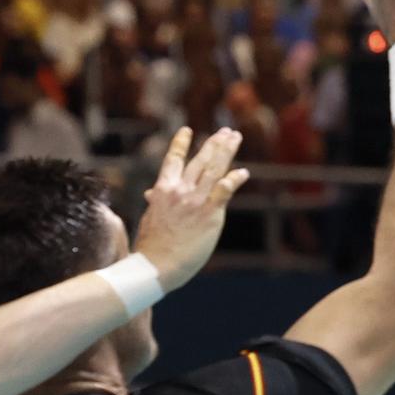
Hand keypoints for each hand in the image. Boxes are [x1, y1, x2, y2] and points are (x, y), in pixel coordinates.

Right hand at [133, 126, 248, 290]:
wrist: (156, 264)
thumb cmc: (152, 246)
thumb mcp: (151, 217)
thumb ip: (156, 201)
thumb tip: (151, 193)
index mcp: (163, 190)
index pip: (172, 160)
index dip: (180, 143)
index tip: (187, 129)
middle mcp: (180, 190)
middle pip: (200, 160)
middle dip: (214, 143)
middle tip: (226, 131)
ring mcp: (195, 200)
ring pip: (214, 168)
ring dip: (226, 151)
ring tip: (235, 137)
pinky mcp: (209, 213)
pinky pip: (225, 190)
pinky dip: (234, 179)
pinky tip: (244, 172)